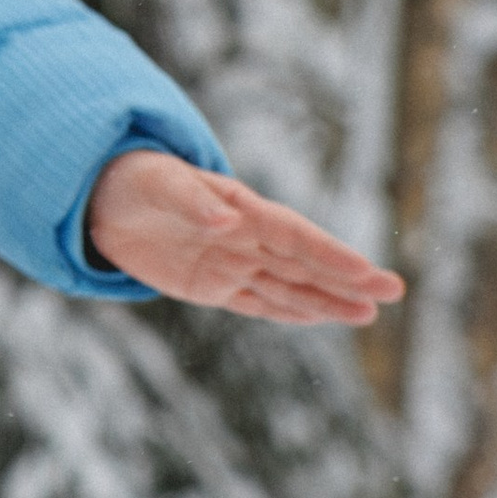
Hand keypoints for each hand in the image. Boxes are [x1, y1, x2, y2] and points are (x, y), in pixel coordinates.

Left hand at [85, 149, 401, 327]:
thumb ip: (192, 201)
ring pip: (287, 286)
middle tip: (393, 292)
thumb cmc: (137, 179)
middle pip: (303, 262)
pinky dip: (286, 311)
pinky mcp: (210, 284)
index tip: (365, 271)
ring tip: (369, 314)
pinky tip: (318, 317)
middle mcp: (244, 237)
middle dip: (346, 279)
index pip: (294, 235)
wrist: (103, 194)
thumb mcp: (158, 184)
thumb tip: (229, 220)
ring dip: (326, 300)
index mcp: (240, 208)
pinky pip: (255, 301)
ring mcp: (230, 262)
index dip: (329, 254)